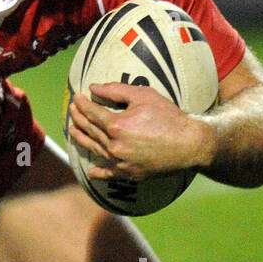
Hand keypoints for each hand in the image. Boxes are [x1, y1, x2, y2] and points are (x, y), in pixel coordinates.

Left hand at [68, 82, 214, 181]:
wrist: (190, 144)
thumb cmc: (169, 117)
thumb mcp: (144, 96)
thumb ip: (116, 90)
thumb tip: (93, 88)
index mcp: (117, 125)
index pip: (92, 113)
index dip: (82, 104)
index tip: (76, 97)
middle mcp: (115, 146)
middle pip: (91, 131)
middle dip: (79, 118)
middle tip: (72, 110)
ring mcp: (121, 162)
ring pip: (95, 150)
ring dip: (82, 139)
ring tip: (73, 131)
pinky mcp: (130, 174)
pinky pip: (109, 174)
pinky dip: (99, 173)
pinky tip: (91, 172)